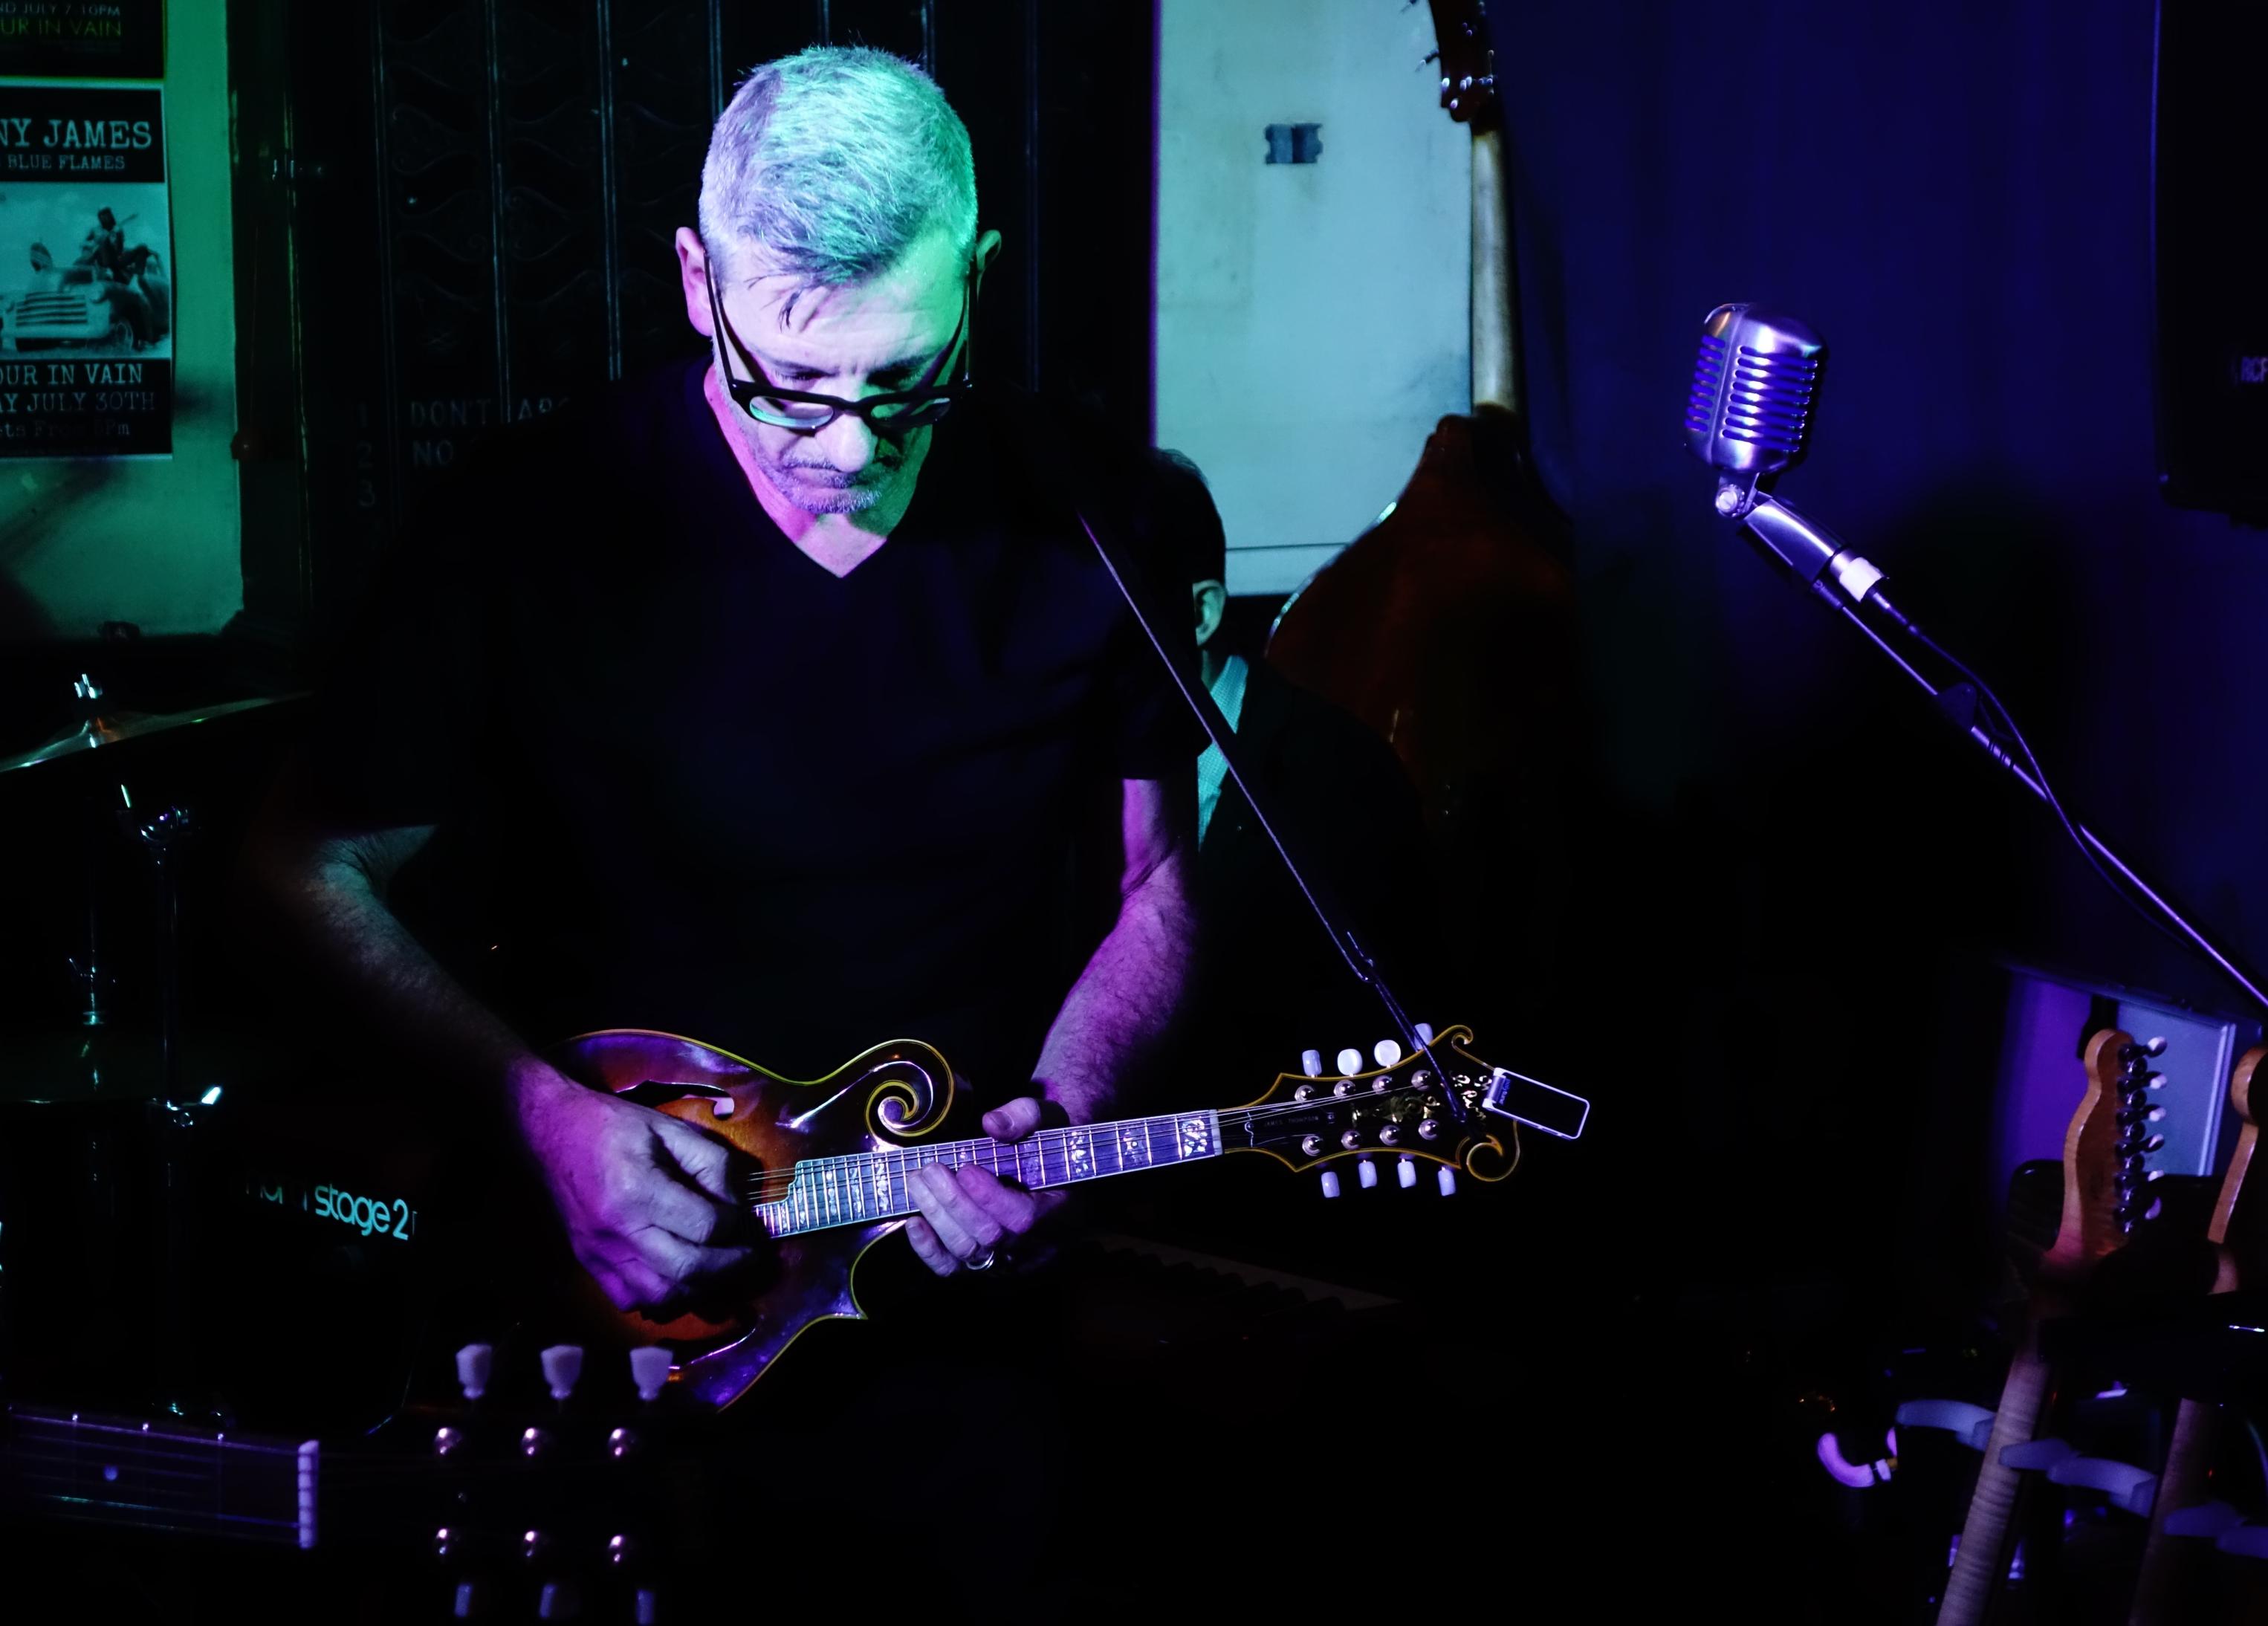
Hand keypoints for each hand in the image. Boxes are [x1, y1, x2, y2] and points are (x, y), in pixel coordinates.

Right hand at [510, 1061, 755, 1313]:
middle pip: (687, 1269)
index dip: (739, 1229)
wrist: (551, 1133)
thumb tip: (738, 1207)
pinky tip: (678, 1278)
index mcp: (638, 1188)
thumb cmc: (614, 1126)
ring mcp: (600, 1253)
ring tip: (718, 1270)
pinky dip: (662, 1299)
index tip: (753, 1225)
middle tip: (748, 1257)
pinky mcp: (589, 1265)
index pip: (705, 1225)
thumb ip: (712, 1164)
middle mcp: (617, 1229)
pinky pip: (630, 1301)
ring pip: (660, 1296)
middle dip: (729, 1268)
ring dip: (699, 1289)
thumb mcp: (671, 1129)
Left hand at [904, 1095, 1066, 1276]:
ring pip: (967, 1252)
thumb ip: (1025, 1116)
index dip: (989, 1197)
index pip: (1021, 1218)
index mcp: (1056, 1210)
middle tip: (930, 1169)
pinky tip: (914, 1220)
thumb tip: (992, 1124)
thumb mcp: (1049, 1120)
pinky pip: (952, 1268)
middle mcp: (1032, 1243)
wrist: (1055, 1178)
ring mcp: (1004, 1258)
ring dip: (937, 1216)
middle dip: (953, 1202)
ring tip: (918, 1182)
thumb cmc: (1050, 1147)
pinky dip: (928, 1249)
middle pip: (987, 1236)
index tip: (966, 1169)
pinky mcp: (981, 1263)